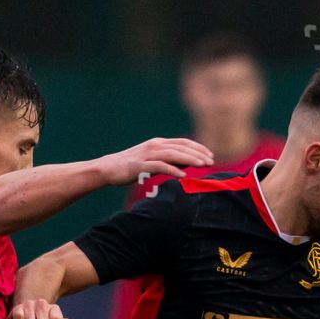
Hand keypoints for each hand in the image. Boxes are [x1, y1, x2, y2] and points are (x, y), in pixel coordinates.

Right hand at [97, 137, 214, 187]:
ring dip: (190, 159)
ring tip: (202, 165)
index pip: (183, 143)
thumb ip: (168, 160)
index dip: (198, 148)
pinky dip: (172, 170)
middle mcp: (154, 145)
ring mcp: (147, 154)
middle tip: (211, 161)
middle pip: (181, 147)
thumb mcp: (152, 161)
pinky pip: (160, 166)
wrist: (108, 169)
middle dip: (198, 153)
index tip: (210, 156)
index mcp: (158, 143)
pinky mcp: (140, 166)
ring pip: (173, 154)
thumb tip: (187, 164)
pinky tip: (183, 175)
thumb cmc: (131, 167)